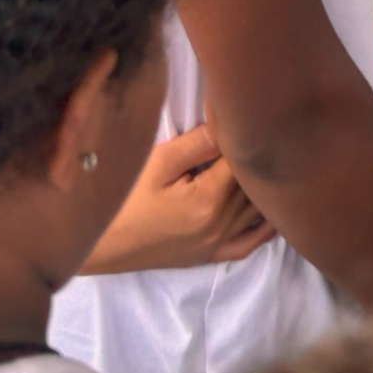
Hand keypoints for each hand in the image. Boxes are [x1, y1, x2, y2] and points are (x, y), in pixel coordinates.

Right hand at [81, 124, 273, 273]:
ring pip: (257, 211)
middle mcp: (221, 225)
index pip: (245, 161)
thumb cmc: (123, 201)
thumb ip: (198, 143)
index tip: (251, 117)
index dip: (249, 137)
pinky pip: (248, 244)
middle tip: (265, 134)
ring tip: (271, 160)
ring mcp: (217, 244)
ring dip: (264, 187)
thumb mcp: (157, 164)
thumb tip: (230, 122)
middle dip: (259, 160)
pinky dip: (265, 227)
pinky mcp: (209, 256)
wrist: (99, 245)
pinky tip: (273, 210)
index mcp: (209, 200)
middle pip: (254, 186)